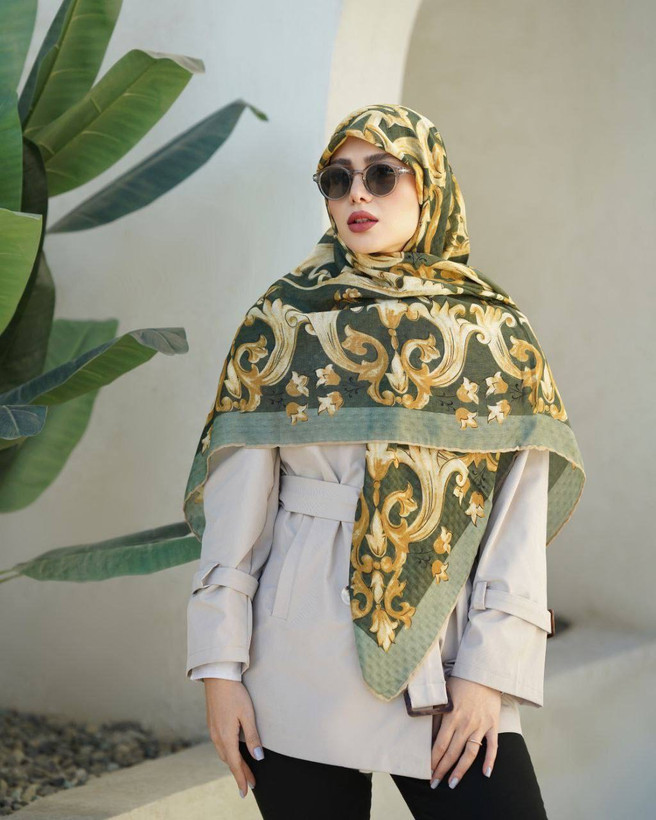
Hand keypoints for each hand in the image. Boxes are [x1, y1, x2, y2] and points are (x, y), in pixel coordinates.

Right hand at [203, 678, 263, 798]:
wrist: (217, 676)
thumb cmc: (235, 694)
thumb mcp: (247, 715)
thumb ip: (252, 737)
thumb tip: (258, 757)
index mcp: (226, 737)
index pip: (235, 764)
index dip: (241, 778)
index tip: (246, 792)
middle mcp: (217, 736)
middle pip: (229, 760)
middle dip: (239, 772)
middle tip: (250, 783)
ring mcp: (213, 730)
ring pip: (224, 753)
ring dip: (234, 763)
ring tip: (244, 770)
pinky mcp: (212, 723)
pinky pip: (220, 745)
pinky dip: (228, 753)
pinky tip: (233, 752)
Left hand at [429, 676, 500, 788]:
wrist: (484, 673)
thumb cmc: (461, 682)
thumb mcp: (445, 695)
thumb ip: (438, 714)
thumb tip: (430, 735)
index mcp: (452, 716)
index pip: (440, 744)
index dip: (433, 760)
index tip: (427, 771)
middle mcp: (466, 724)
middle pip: (452, 752)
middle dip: (442, 769)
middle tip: (434, 783)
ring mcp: (480, 726)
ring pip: (470, 754)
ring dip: (461, 770)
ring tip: (452, 784)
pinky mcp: (493, 725)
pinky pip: (493, 746)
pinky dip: (490, 761)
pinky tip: (486, 774)